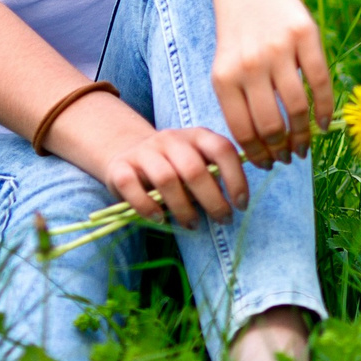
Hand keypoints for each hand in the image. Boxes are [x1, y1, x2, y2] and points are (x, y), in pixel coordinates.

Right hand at [103, 125, 247, 229]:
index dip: (236, 178)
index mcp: (196, 135)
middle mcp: (171, 138)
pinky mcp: (120, 167)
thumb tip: (235, 202)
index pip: (222, 149)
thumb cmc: (173, 166)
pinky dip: (147, 207)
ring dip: (183, 207)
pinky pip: (132, 187)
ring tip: (192, 224)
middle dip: (212, 200)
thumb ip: (213, 175)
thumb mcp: (197, 162)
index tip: (241, 204)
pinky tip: (159, 219)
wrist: (128, 153)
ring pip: (166, 179)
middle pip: (194, 169)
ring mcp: (144, 151)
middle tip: (222, 220)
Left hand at [211, 0, 333, 166]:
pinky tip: (322, 123)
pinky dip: (324, 108)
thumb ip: (238, 103)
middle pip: (271, 123)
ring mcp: (278, 49)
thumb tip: (259, 151)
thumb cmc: (237, 37)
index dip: (258, 154)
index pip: (243, 130)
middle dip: (281, 149)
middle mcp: (249, 65)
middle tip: (288, 157)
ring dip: (303, 134)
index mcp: (224, 78)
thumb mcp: (225, 68)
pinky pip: (319, 81)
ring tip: (304, 145)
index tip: (268, 165)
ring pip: (296, 106)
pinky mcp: (304, 35)